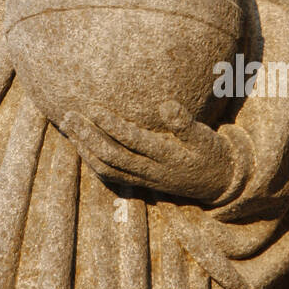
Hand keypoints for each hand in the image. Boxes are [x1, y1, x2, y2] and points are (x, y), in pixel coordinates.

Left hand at [59, 100, 235, 204]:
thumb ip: (185, 124)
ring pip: (107, 168)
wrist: (219, 183)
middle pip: (112, 156)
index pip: (133, 141)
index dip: (112, 125)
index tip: (93, 107)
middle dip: (88, 136)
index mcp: (167, 157)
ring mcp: (144, 179)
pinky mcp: (140, 182)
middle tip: (69, 115)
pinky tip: (80, 144)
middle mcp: (151, 171)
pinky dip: (92, 160)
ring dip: (85, 148)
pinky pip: (110, 175)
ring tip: (69, 126)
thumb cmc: (211, 153)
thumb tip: (166, 105)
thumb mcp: (205, 138)